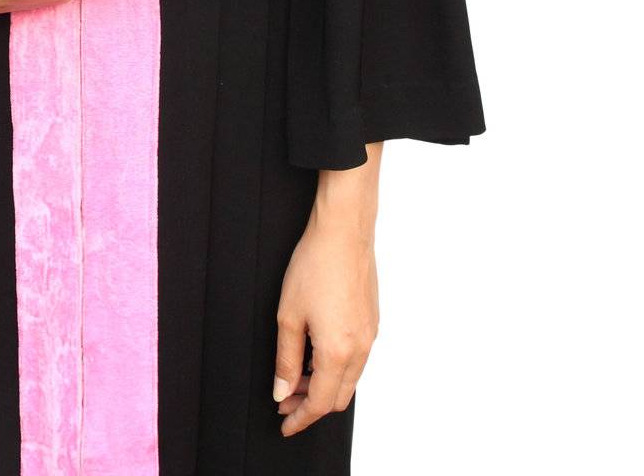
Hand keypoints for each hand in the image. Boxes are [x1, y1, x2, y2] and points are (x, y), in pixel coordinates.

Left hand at [272, 218, 378, 436]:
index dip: (299, 418)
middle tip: (284, 398)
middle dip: (310, 404)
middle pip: (337, 397)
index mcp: (338, 352)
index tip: (284, 424)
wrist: (344, 231)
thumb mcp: (289, 315)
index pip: (318, 402)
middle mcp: (360, 349)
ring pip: (349, 379)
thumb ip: (286, 359)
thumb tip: (282, 390)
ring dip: (323, 385)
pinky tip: (315, 353)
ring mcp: (370, 335)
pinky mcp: (372, 321)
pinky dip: (336, 367)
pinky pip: (357, 359)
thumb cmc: (315, 265)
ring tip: (296, 375)